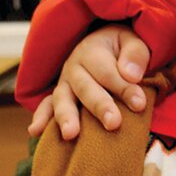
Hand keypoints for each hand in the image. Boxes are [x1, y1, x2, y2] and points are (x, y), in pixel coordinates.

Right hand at [27, 25, 148, 139]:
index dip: (124, 88)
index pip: (108, 72)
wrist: (103, 43)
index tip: (140, 104)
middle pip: (86, 88)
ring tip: (71, 134)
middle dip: (99, 106)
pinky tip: (35, 131)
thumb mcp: (133, 41)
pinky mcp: (59, 96)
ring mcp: (64, 83)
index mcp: (92, 51)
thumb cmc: (123, 46)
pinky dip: (41, 118)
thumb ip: (136, 54)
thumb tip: (131, 75)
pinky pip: (46, 106)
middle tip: (113, 123)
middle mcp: (74, 67)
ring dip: (66, 116)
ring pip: (62, 99)